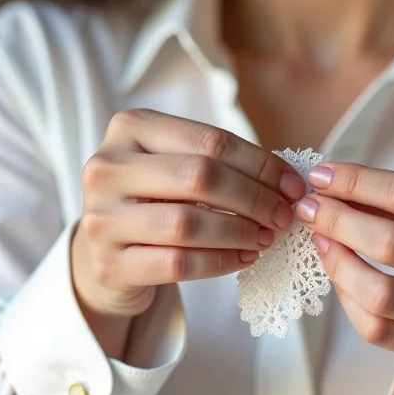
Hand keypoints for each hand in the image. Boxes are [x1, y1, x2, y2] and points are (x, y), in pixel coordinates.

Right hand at [72, 109, 305, 318]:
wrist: (107, 254)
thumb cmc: (155, 203)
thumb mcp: (177, 169)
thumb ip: (220, 165)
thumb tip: (287, 182)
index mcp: (130, 129)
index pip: (210, 141)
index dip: (260, 165)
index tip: (292, 186)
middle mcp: (106, 168)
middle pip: (200, 177)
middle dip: (254, 198)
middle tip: (283, 216)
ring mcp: (101, 218)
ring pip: (188, 223)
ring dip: (240, 232)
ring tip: (266, 237)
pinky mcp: (108, 265)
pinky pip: (178, 263)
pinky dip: (221, 262)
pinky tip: (244, 258)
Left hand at [296, 163, 393, 387]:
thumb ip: (393, 201)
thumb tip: (327, 184)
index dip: (358, 181)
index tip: (321, 176)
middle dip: (339, 221)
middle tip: (309, 209)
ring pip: (382, 293)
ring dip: (339, 262)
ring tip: (320, 241)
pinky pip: (377, 329)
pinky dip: (347, 300)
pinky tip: (338, 278)